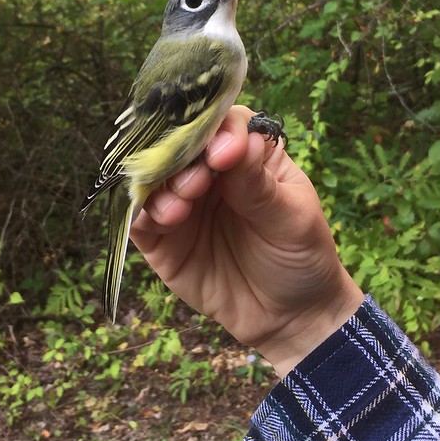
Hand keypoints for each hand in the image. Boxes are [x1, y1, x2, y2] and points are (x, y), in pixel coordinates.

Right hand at [131, 106, 363, 375]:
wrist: (289, 316)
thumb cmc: (301, 256)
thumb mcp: (292, 218)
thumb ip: (259, 185)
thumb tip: (235, 143)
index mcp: (246, 154)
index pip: (223, 124)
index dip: (218, 131)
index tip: (224, 154)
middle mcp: (208, 171)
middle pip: (178, 144)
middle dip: (181, 157)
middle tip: (197, 183)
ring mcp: (181, 203)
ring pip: (153, 178)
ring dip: (161, 185)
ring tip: (181, 208)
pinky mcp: (161, 239)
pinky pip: (139, 218)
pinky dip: (142, 213)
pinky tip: (164, 220)